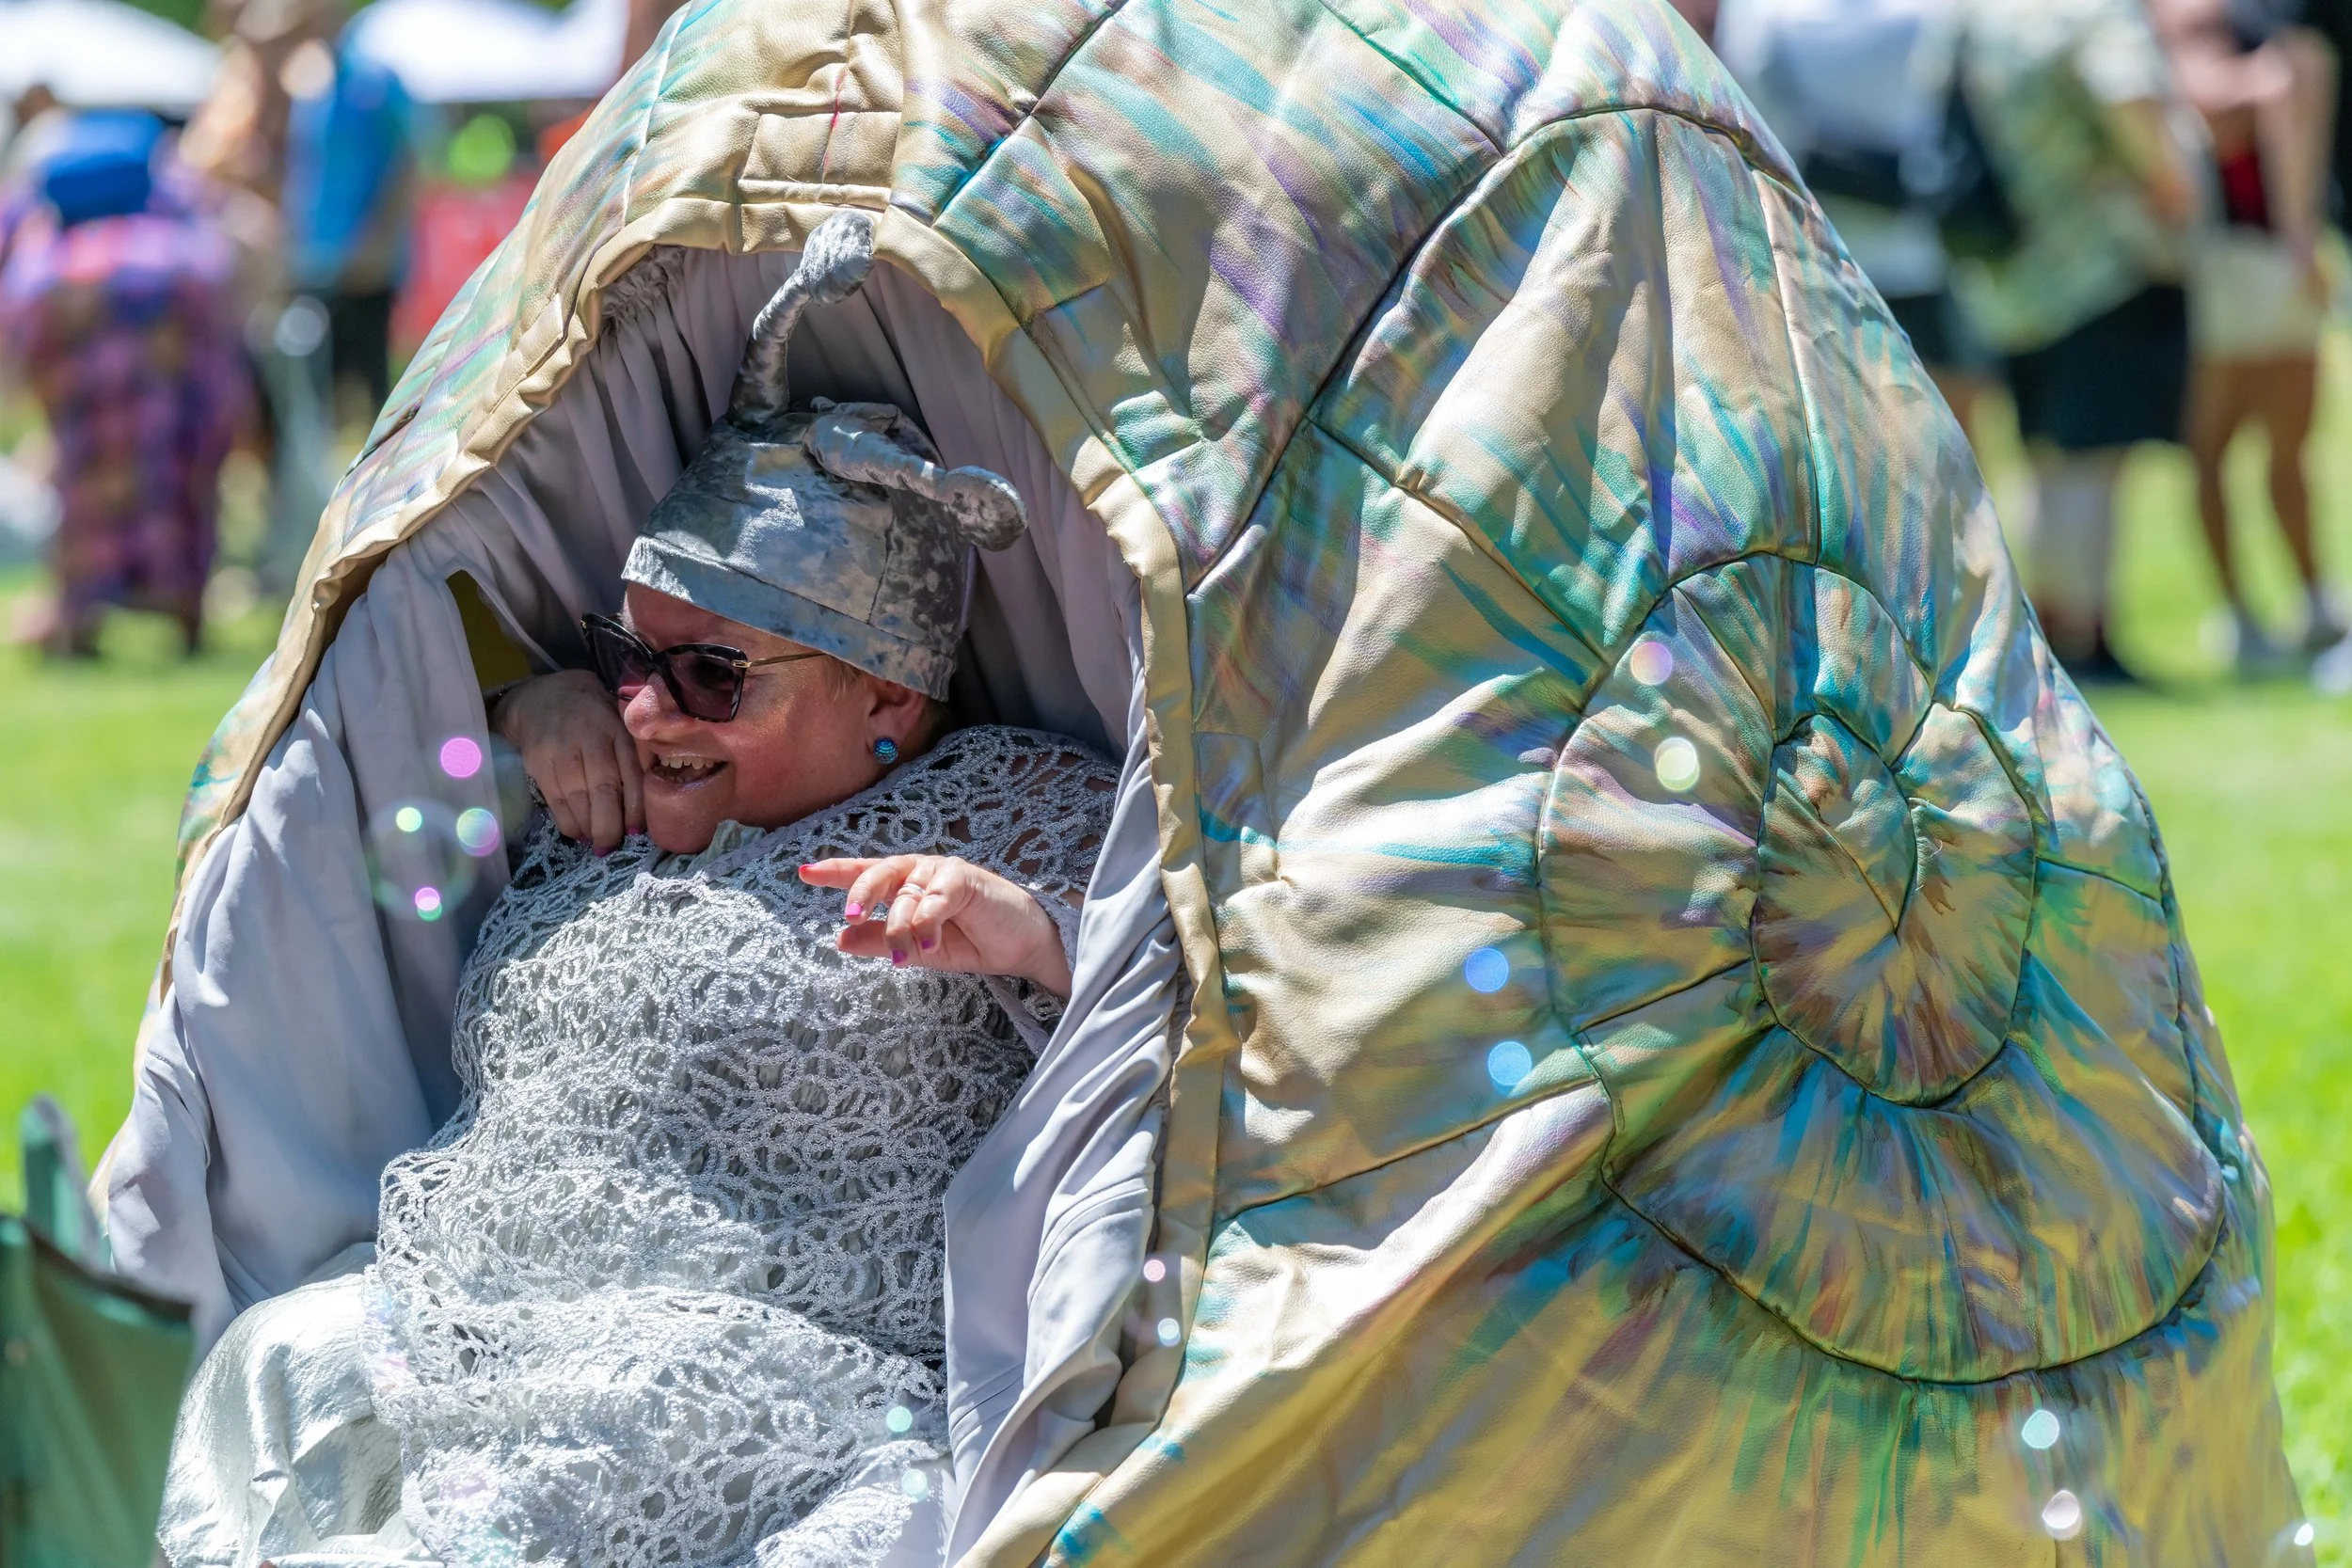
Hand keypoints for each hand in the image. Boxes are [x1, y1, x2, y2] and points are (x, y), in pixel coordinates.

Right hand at [489, 669, 641, 853]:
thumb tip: (642, 808)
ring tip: (597, 842)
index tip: (635, 832)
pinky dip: (568, 821)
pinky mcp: (538, 761)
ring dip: (589, 827)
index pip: (631, 772)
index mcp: (617, 729)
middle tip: (611, 846)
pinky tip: (578, 832)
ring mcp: (560, 750)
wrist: (543, 697)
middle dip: (609, 825)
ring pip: (577, 798)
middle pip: (603, 788)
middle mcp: (589, 738)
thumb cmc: (593, 717)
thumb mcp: (619, 726)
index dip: (634, 807)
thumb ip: (633, 756)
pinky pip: (554, 799)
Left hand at [799, 855, 1072, 996]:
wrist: (1021, 945)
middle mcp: (920, 872)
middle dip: (862, 891)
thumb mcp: (917, 948)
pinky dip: (927, 923)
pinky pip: (935, 899)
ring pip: (906, 894)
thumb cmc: (971, 940)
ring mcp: (943, 873)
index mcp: (906, 885)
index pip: (866, 872)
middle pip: (881, 871)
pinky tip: (928, 945)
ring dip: (901, 929)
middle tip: (851, 915)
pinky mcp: (966, 879)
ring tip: (906, 956)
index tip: (803, 872)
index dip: (835, 871)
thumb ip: (881, 942)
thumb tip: (839, 940)